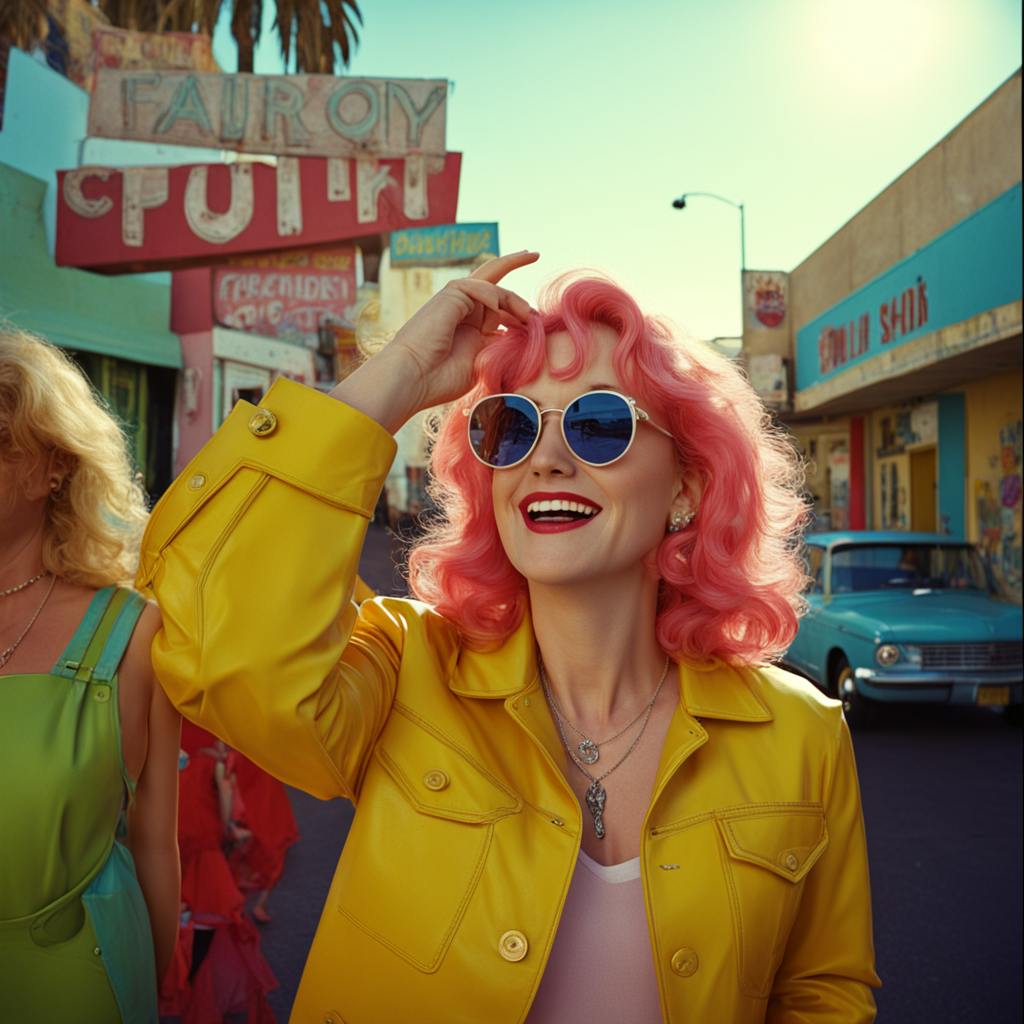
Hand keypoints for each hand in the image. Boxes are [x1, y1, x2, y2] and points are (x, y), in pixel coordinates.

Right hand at [330, 251, 537, 432]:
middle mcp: (462, 309)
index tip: (535, 314)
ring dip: (514, 300)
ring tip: (529, 317)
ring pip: (492, 286)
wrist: (414, 377)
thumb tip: (519, 332)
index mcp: (469, 325)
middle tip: (534, 254)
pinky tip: (502, 314)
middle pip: (491, 278)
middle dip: (513, 262)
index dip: (516, 305)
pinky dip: (495, 298)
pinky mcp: (450, 295)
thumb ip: (496, 345)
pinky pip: (481, 288)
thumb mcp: (479, 361)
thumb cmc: (441, 378)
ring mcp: (455, 301)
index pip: (496, 304)